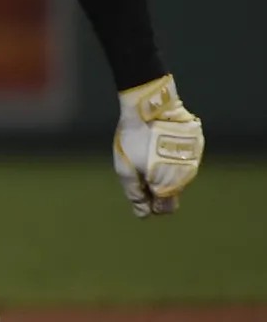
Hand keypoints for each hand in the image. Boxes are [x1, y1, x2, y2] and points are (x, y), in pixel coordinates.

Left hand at [113, 75, 203, 216]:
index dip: (152, 205)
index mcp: (168, 186)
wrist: (151, 108)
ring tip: (149, 155)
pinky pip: (183, 161)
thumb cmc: (134, 140)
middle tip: (141, 172)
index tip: (141, 193)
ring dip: (166, 173)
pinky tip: (159, 146)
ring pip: (178, 177)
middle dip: (157, 189)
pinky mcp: (196, 147)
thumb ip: (135, 193)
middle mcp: (186, 178)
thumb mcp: (125, 169)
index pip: (165, 209)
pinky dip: (173, 159)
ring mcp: (193, 161)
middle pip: (172, 194)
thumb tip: (143, 214)